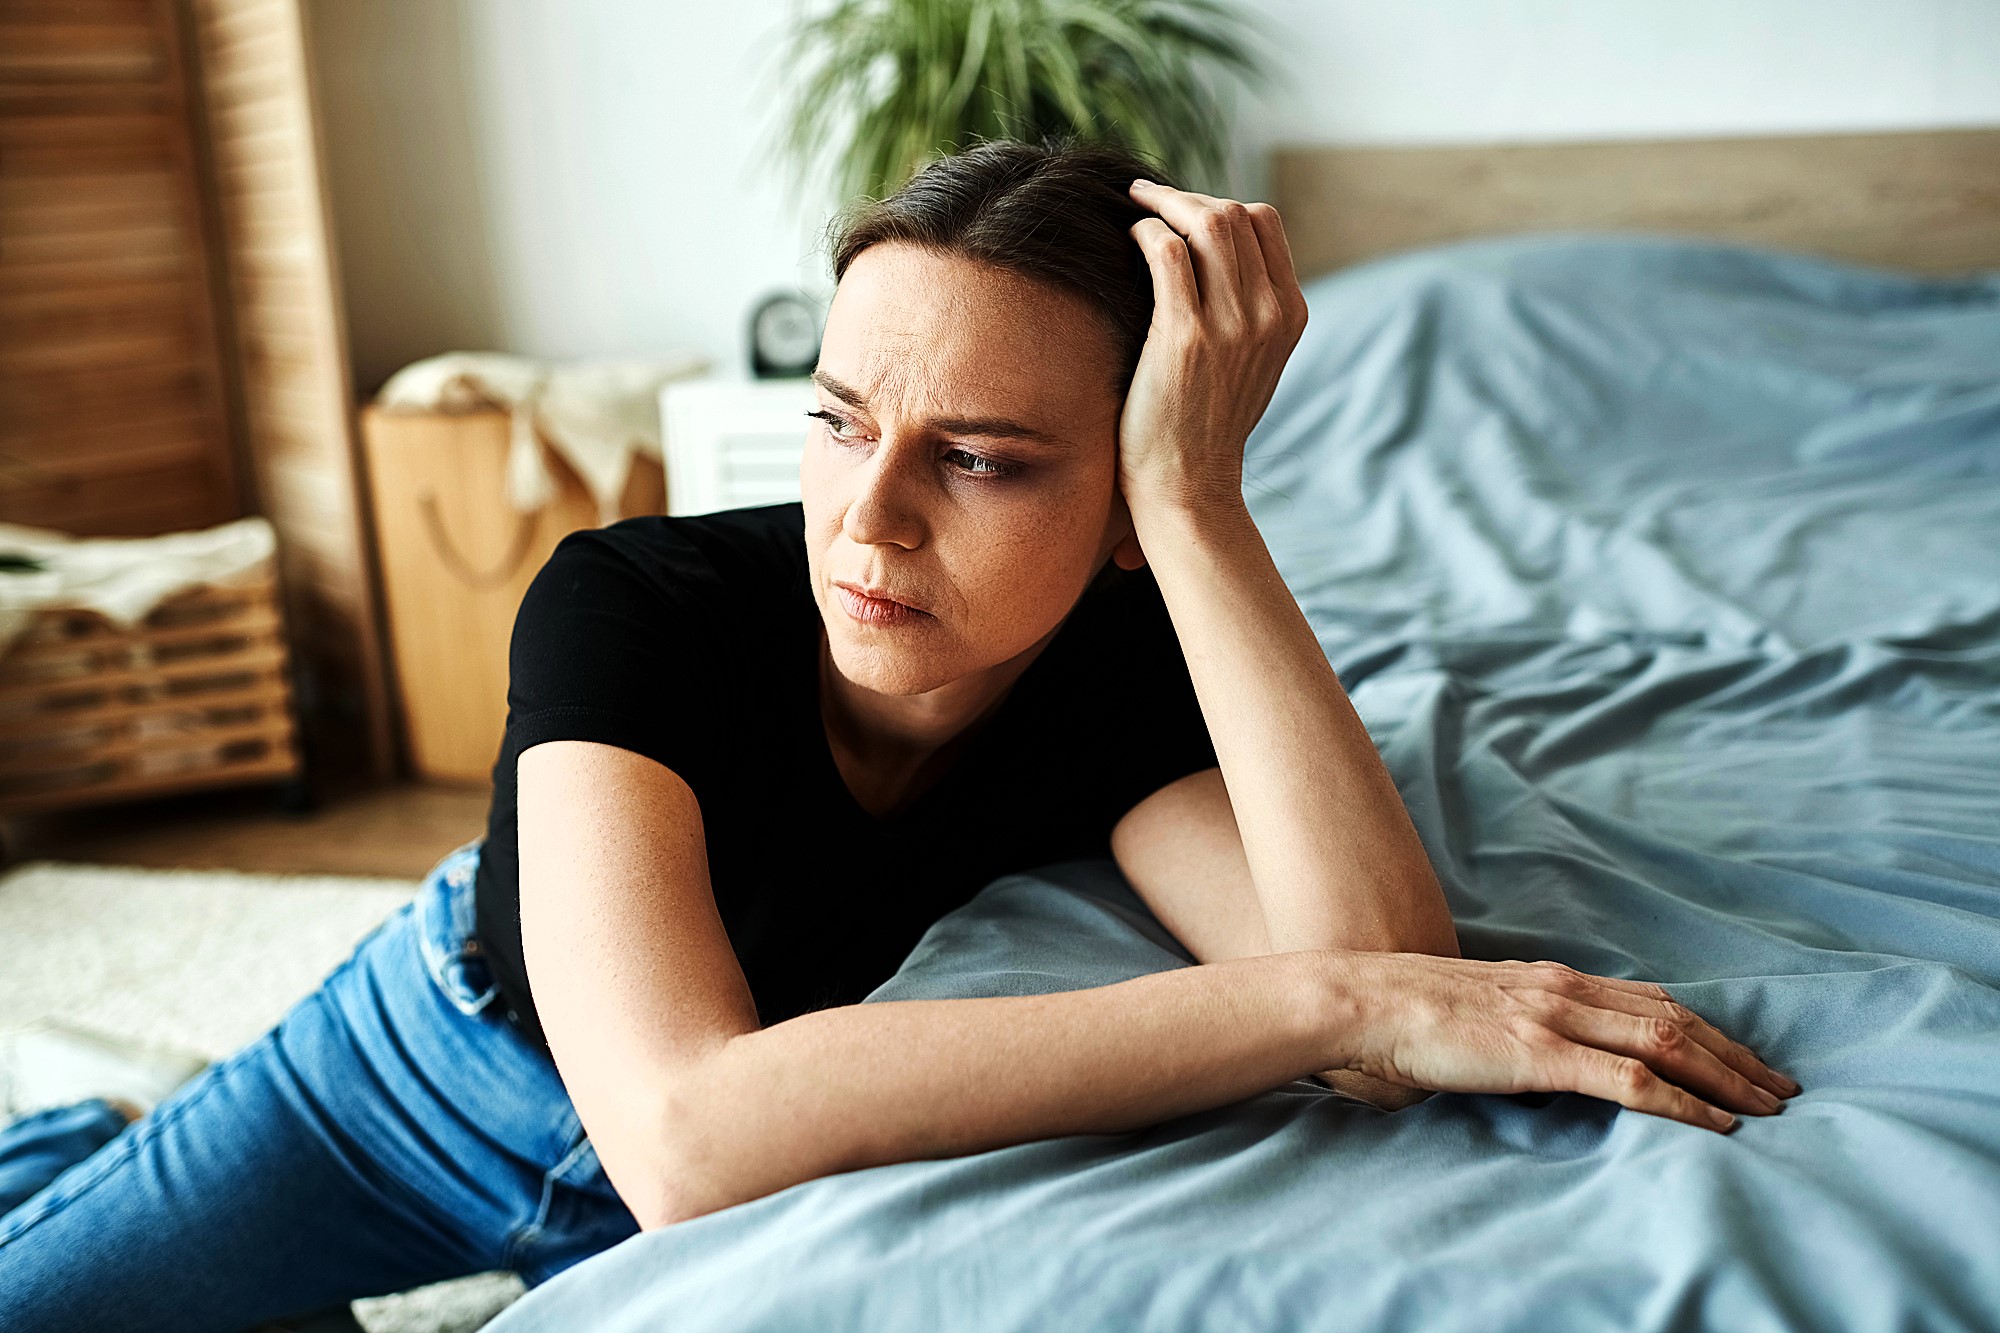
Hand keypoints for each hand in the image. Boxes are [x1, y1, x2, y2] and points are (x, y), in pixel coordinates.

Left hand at [1120, 179, 1308, 516]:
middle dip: (1187, 197)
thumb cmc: (1206, 425)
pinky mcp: (1186, 336)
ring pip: (1206, 222)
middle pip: (1234, 214)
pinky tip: (1129, 239)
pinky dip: (1145, 231)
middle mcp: (1269, 314)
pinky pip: (1165, 251)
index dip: (1220, 203)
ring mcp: (1231, 324)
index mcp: (1290, 315)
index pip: (1264, 222)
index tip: (1184, 208)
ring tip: (1136, 206)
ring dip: (1164, 203)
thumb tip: (1215, 254)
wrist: (1189, 486)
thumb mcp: (1251, 363)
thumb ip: (1249, 311)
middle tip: (1149, 197)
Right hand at [1322, 953, 1801, 1132]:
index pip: (1649, 999)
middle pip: (1674, 1017)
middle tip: (1781, 1088)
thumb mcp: (1473, 1009)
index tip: (1742, 1058)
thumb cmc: (1401, 1014)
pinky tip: (1716, 1127)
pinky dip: (1684, 1104)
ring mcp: (1555, 1016)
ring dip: (1726, 1078)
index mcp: (1549, 978)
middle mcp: (1564, 988)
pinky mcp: (1541, 1052)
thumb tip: (1534, 1058)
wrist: (1360, 1001)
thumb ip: (1513, 1025)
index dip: (1705, 1029)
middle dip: (1735, 1055)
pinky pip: (1631, 1081)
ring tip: (1767, 1110)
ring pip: (1667, 1043)